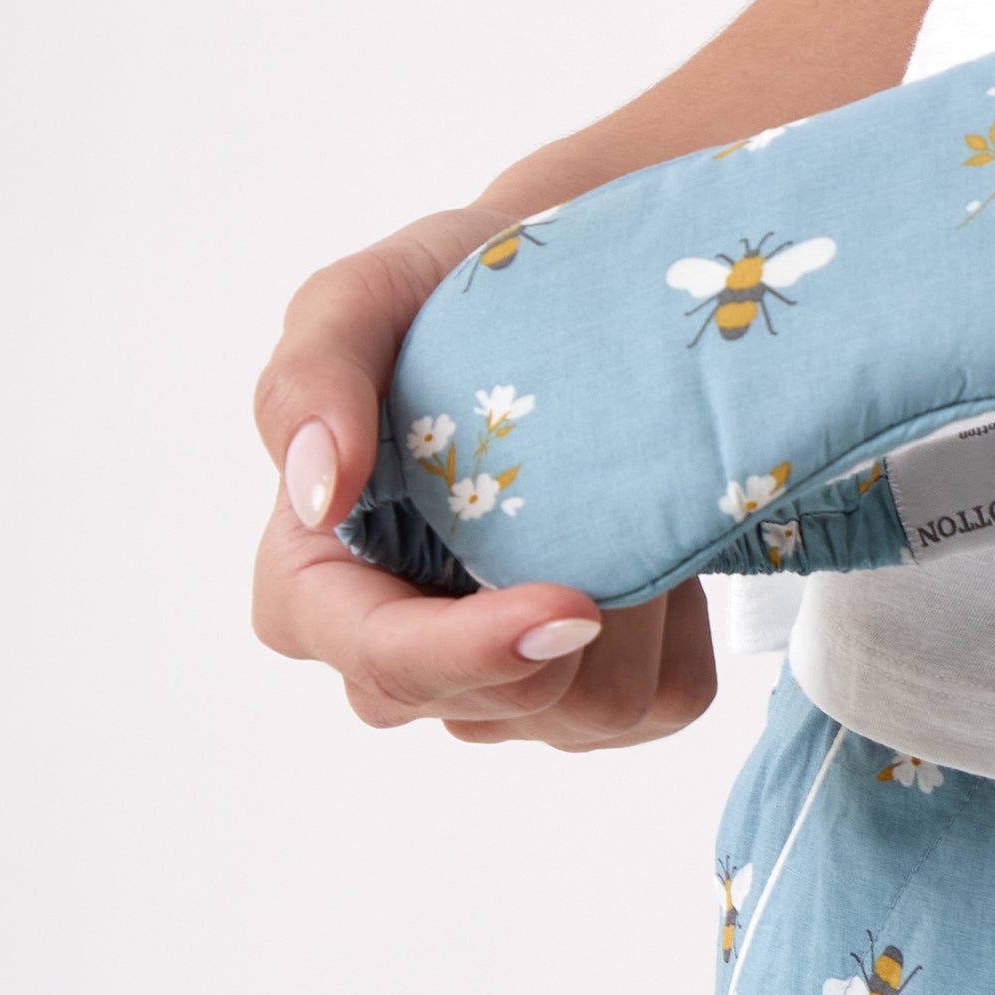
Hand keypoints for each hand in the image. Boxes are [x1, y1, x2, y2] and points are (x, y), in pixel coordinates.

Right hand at [251, 206, 715, 747]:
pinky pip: (664, 701)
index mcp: (319, 585)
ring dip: (636, 609)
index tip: (568, 601)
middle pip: (492, 705)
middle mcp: (402, 651)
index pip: (383, 664)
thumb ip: (307, 384)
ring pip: (589, 712)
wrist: (571, 282)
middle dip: (570, 615)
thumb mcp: (355, 303)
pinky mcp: (597, 685)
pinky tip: (658, 547)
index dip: (472, 652)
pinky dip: (686, 627)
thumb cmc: (444, 293)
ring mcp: (501, 682)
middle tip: (609, 487)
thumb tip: (317, 495)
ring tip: (626, 497)